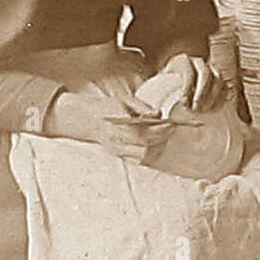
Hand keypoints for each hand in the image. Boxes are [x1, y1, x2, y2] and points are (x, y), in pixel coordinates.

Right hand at [45, 92, 175, 161]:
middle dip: (162, 138)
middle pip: (146, 147)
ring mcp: (117, 151)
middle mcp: (116, 143)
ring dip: (158, 146)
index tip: (170, 123)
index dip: (159, 131)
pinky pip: (139, 160)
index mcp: (116, 128)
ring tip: (165, 135)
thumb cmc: (108, 107)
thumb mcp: (124, 100)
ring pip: (144, 156)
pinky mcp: (119, 155)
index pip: (142, 135)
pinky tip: (157, 143)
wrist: (88, 119)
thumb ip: (141, 107)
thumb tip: (158, 114)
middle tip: (171, 128)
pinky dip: (151, 153)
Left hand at [159, 52, 225, 111]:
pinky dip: (221, 98)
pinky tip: (213, 109)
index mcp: (181, 61)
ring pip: (218, 79)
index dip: (186, 87)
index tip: (183, 102)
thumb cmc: (165, 88)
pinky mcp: (219, 79)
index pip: (187, 71)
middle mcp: (197, 62)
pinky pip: (225, 86)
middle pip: (205, 74)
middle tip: (196, 109)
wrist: (175, 85)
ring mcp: (211, 68)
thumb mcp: (157, 88)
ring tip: (204, 110)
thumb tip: (154, 114)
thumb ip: (155, 97)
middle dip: (201, 92)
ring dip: (212, 96)